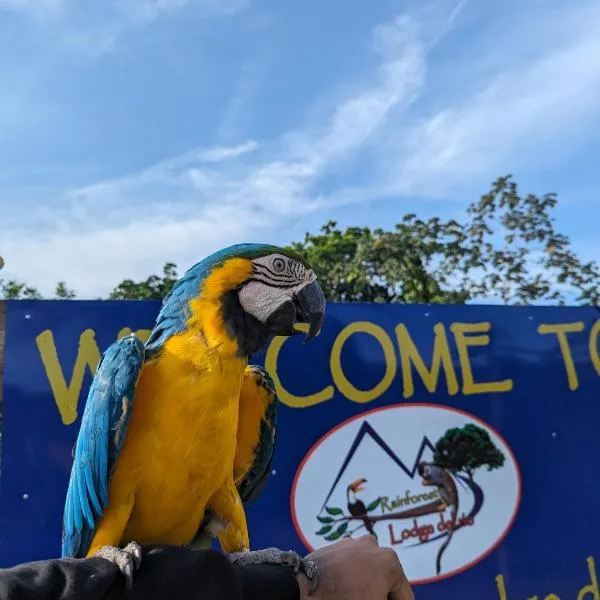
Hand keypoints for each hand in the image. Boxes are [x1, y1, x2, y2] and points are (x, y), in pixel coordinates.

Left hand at [297, 535, 412, 599]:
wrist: (306, 589)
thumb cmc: (344, 599)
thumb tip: (381, 595)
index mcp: (390, 561)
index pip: (404, 595)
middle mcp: (374, 545)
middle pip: (387, 579)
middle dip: (383, 594)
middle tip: (373, 599)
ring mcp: (353, 543)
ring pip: (369, 570)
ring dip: (368, 585)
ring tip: (358, 596)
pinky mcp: (336, 546)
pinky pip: (352, 564)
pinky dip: (353, 576)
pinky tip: (345, 589)